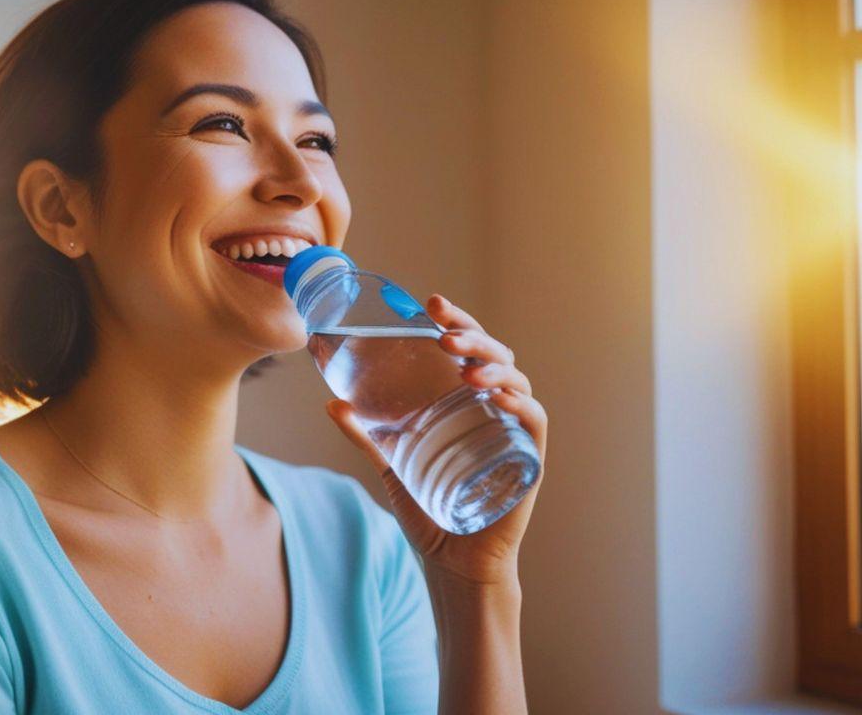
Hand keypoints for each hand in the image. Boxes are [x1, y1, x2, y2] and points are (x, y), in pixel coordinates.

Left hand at [326, 293, 548, 585]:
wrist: (453, 562)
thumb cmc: (430, 509)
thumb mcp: (392, 464)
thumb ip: (366, 434)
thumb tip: (332, 403)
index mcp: (467, 402)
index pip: (469, 349)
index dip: (457, 321)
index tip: (432, 303)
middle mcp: (495, 409)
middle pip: (495, 356)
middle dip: (472, 336)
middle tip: (443, 332)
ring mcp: (513, 432)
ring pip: (516, 380)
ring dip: (492, 365)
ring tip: (463, 365)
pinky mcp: (528, 461)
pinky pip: (533, 421)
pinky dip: (521, 403)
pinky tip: (500, 395)